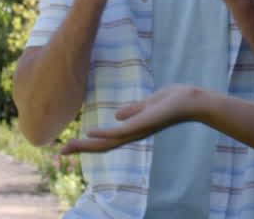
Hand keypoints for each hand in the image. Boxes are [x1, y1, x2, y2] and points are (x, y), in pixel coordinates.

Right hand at [60, 84, 204, 154]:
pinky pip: (122, 132)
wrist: (193, 101)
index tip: (70, 145)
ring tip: (69, 147)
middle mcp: (134, 134)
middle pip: (103, 146)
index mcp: (134, 129)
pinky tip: (91, 134)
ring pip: (109, 142)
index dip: (88, 143)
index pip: (107, 140)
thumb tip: (117, 116)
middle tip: (61, 152)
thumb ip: (133, 110)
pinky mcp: (144, 124)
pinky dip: (105, 134)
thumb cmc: (174, 102)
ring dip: (87, 145)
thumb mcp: (149, 104)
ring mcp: (139, 130)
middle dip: (82, 149)